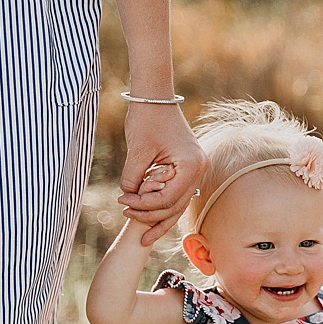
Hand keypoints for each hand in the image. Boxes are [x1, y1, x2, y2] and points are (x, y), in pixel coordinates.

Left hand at [120, 102, 206, 243]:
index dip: (144, 205)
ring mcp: (197, 170)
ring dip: (157, 215)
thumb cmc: (147, 120)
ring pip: (178, 203)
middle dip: (150, 214)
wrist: (155, 98)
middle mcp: (200, 170)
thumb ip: (133, 180)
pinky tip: (150, 216)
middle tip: (126, 214)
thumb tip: (129, 199)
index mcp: (192, 165)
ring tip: (137, 225)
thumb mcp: (137, 152)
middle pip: (175, 205)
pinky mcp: (188, 169)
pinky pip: (177, 193)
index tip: (122, 201)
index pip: (168, 198)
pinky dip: (163, 204)